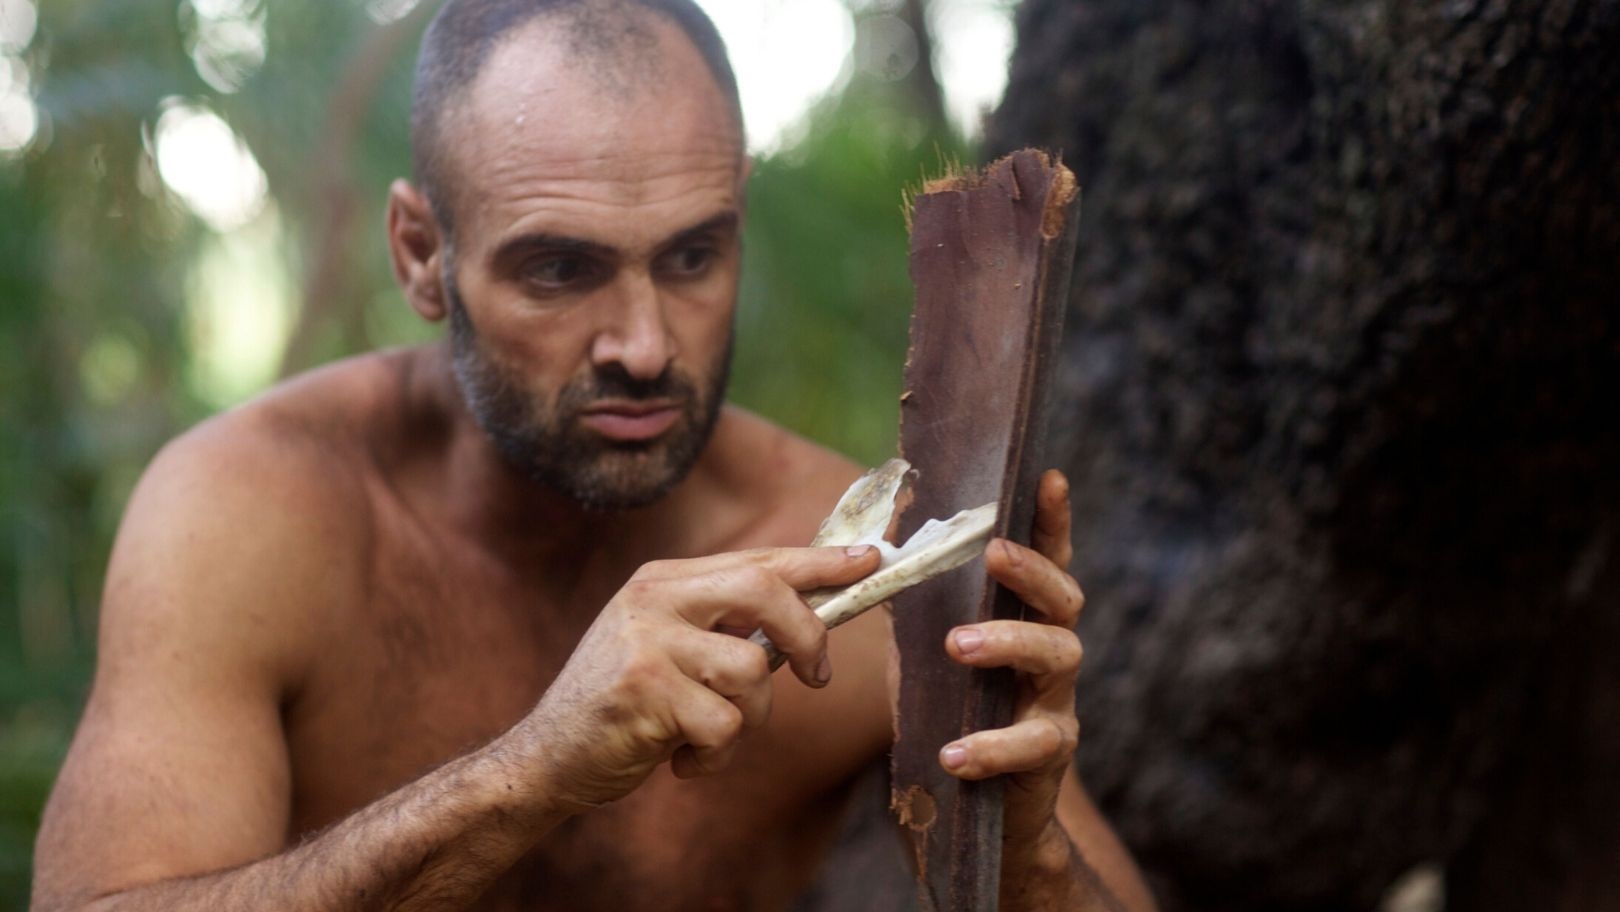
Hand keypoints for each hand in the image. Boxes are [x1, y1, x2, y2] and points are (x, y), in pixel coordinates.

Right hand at [511, 545, 880, 812]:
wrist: (548, 755)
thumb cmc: (624, 704)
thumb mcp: (667, 644)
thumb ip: (723, 624)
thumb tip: (807, 617)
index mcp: (666, 579)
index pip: (759, 559)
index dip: (820, 561)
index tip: (870, 559)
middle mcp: (654, 596)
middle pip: (764, 592)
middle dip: (808, 635)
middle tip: (817, 676)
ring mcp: (647, 640)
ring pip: (753, 671)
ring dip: (750, 719)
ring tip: (709, 734)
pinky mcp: (645, 689)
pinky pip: (725, 725)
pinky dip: (716, 757)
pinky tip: (681, 760)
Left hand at [939, 469, 1084, 849]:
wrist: (981, 815)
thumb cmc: (955, 718)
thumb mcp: (925, 656)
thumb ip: (913, 607)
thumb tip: (879, 543)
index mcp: (1024, 623)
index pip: (1046, 562)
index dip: (1052, 521)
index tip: (1046, 478)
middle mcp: (1052, 655)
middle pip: (1065, 600)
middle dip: (1032, 571)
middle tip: (993, 554)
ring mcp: (1056, 705)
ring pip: (1059, 657)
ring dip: (1009, 643)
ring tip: (958, 644)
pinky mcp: (1049, 758)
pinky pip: (1032, 745)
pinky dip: (990, 746)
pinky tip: (954, 752)